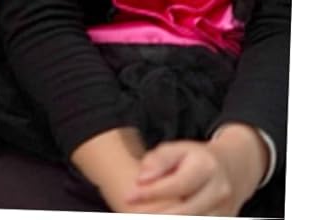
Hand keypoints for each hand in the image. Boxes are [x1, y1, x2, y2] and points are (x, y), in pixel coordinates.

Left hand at [117, 136, 259, 214]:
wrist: (232, 168)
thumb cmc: (195, 158)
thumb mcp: (176, 149)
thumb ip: (157, 161)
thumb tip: (141, 180)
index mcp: (206, 167)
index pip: (176, 185)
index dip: (151, 193)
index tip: (128, 196)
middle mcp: (219, 191)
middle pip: (187, 210)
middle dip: (158, 215)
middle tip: (134, 215)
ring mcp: (226, 210)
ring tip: (146, 216)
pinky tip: (162, 215)